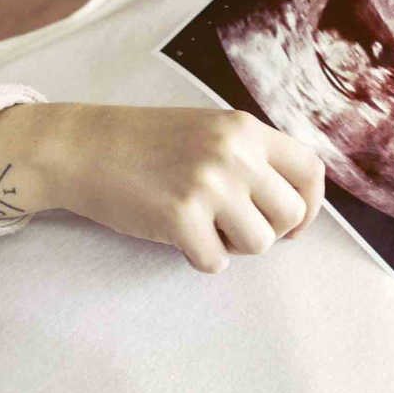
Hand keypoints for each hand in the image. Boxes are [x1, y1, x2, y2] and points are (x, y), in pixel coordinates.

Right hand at [46, 105, 325, 273]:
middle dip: (267, 231)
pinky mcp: (181, 217)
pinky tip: (176, 234)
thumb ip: (249, 156)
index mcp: (244, 128)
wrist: (82, 148)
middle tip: (233, 227)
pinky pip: (215, 263)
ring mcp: (209, 184)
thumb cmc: (143, 144)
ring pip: (259, 244)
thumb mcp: (207, 131)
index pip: (311, 170)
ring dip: (232, 246)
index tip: (292, 223)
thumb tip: (293, 205)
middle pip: (290, 214)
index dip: (311, 205)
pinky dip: (197, 257)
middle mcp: (234, 152)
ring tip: (202, 225)